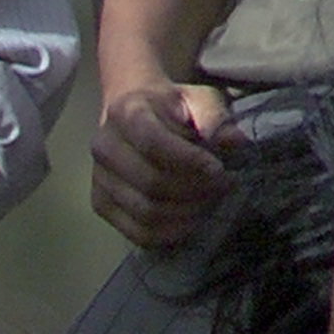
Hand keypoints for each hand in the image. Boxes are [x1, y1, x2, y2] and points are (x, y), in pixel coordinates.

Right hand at [86, 79, 235, 252]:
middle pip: (150, 182)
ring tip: (211, 200)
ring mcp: (99, 178)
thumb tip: (235, 142)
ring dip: (186, 212)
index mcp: (125, 112)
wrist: (134, 115)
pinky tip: (192, 220)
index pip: (153, 143)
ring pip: (146, 211)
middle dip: (195, 189)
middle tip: (225, 185)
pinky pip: (137, 232)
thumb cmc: (171, 109)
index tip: (219, 169)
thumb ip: (215, 118)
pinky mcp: (101, 203)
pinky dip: (170, 233)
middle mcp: (104, 146)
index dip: (189, 161)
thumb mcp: (198, 100)